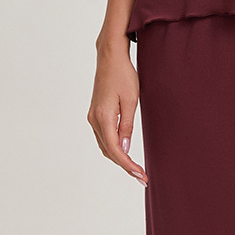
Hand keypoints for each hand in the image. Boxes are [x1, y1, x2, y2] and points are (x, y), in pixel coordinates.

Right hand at [88, 44, 148, 185]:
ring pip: (105, 146)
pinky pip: (103, 137)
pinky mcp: (95, 114)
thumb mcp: (130, 101)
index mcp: (103, 117)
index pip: (115, 150)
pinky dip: (113, 148)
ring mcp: (92, 117)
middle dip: (125, 166)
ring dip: (119, 159)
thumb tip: (124, 150)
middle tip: (142, 177)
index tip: (141, 175)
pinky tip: (124, 153)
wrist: (110, 57)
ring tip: (135, 169)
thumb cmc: (123, 75)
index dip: (128, 165)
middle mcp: (94, 119)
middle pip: (109, 151)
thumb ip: (127, 126)